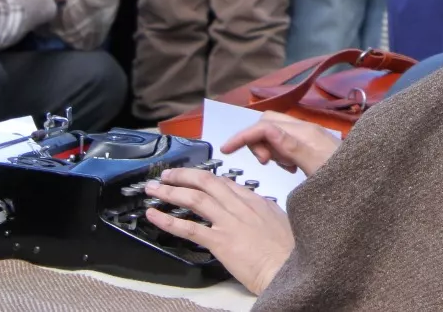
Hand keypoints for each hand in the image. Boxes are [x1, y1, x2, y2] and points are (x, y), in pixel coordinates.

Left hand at [145, 168, 294, 294]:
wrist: (288, 268)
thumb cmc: (289, 251)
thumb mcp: (279, 221)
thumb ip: (261, 212)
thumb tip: (252, 210)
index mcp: (254, 200)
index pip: (222, 182)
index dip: (202, 177)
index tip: (190, 177)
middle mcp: (239, 206)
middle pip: (205, 182)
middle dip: (182, 175)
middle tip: (166, 175)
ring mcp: (228, 222)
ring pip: (194, 199)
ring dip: (170, 192)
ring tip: (154, 189)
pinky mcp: (220, 241)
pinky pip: (189, 228)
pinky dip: (168, 221)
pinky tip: (154, 216)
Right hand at [222, 114, 339, 177]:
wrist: (369, 185)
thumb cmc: (346, 181)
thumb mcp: (315, 168)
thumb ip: (291, 147)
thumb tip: (266, 130)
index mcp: (305, 134)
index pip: (264, 125)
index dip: (243, 136)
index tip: (226, 150)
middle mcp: (307, 130)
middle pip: (268, 122)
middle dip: (257, 140)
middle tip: (264, 164)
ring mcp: (311, 136)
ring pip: (276, 132)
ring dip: (269, 146)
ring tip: (280, 168)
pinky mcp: (314, 145)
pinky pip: (287, 142)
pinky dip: (280, 152)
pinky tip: (290, 169)